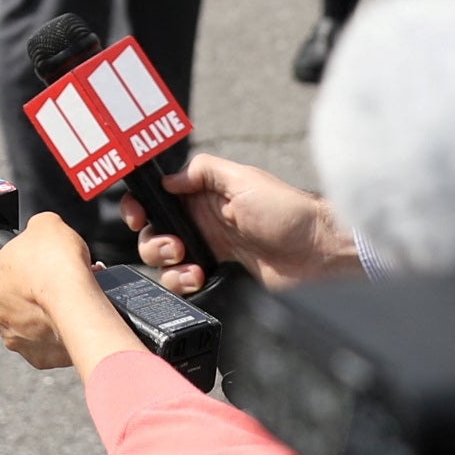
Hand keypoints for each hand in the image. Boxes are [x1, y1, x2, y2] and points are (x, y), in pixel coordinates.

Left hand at [0, 210, 136, 373]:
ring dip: (44, 312)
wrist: (77, 302)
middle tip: (57, 280)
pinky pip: (46, 343)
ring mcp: (12, 338)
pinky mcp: (36, 357)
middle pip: (11, 297)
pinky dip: (58, 333)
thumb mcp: (46, 223)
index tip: (40, 260)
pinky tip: (72, 319)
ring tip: (70, 300)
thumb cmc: (56, 264)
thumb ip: (36, 227)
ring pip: (28, 322)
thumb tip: (42, 231)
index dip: (21, 261)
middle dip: (32, 289)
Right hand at [122, 150, 361, 293]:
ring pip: (165, 258)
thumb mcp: (243, 178)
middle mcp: (204, 218)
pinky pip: (184, 279)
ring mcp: (210, 247)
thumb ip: (203, 172)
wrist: (318, 253)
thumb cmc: (289, 211)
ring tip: (189, 264)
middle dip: (154, 240)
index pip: (160, 195)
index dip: (141, 205)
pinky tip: (199, 278)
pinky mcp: (219, 272)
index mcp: (206, 192)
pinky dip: (183, 281)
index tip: (136, 216)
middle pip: (155, 230)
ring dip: (167, 264)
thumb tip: (169, 178)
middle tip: (176, 246)